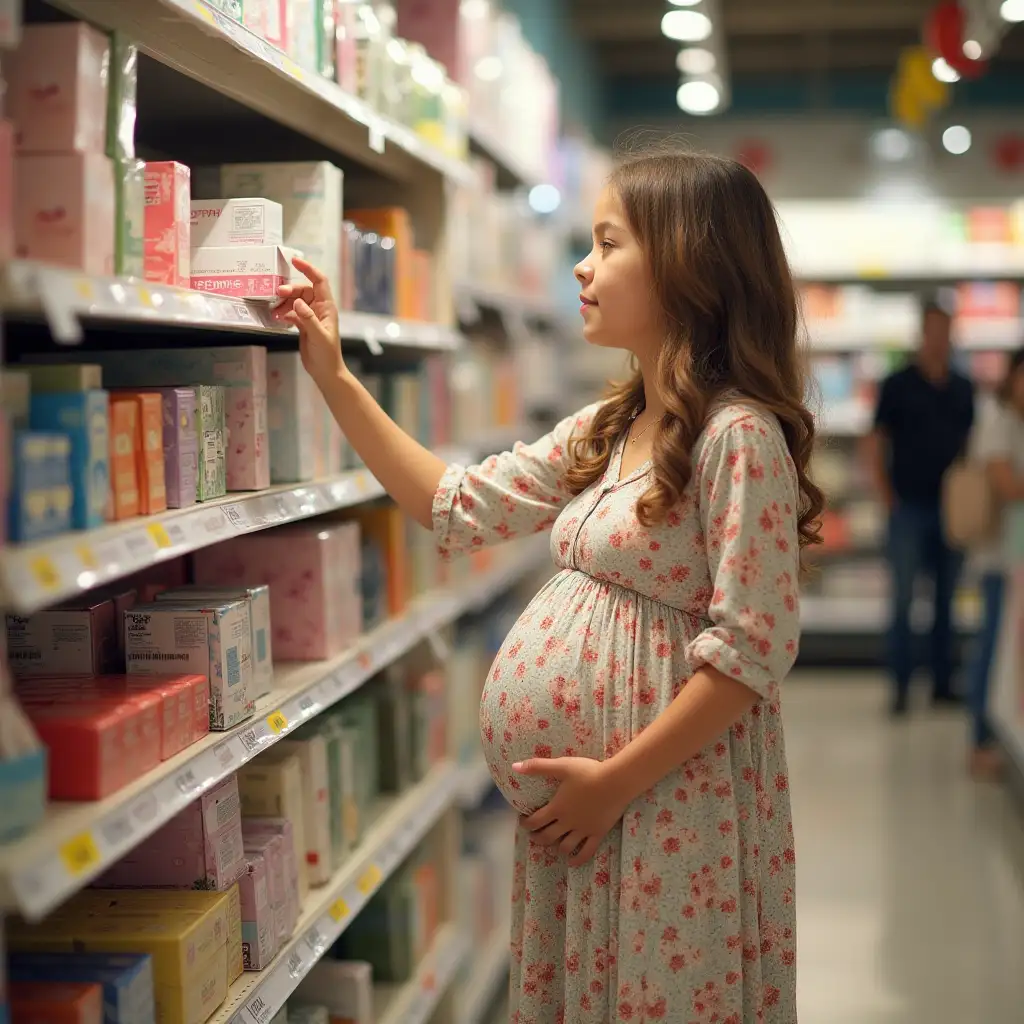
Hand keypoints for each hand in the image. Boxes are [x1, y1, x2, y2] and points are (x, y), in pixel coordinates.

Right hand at [274, 256, 344, 389]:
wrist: (325, 371)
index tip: (294, 261)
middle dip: (290, 290)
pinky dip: (284, 313)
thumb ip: (308, 318)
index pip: (319, 281)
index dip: (308, 269)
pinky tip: (277, 317)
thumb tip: (297, 302)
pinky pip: (291, 312)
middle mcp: (319, 308)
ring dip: (284, 302)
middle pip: (303, 290)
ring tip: (274, 309)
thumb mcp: (318, 336)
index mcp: (327, 307)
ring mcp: (310, 316)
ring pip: (295, 301)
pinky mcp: (303, 325)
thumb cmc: (327, 354)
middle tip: (277, 294)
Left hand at [514, 757, 628, 866]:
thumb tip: (514, 766)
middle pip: (547, 837)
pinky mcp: (598, 833)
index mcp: (557, 808)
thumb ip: (538, 767)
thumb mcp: (562, 766)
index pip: (535, 821)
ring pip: (564, 846)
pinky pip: (586, 852)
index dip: (526, 823)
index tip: (523, 820)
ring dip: (555, 847)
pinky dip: (577, 859)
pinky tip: (571, 861)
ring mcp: (583, 830)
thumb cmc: (588, 772)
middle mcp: (568, 823)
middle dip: (537, 837)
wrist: (616, 782)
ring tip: (552, 845)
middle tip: (534, 834)